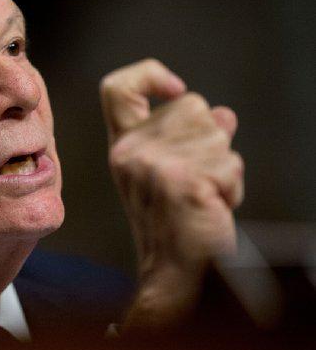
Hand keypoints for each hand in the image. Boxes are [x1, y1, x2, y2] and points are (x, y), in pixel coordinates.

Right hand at [100, 59, 243, 332]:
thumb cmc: (176, 225)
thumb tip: (224, 115)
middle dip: (210, 139)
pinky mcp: (180, 180)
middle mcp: (130, 151)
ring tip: (204, 195)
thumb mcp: (171, 172)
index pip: (117, 89)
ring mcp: (152, 164)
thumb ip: (189, 137)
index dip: (149, 74)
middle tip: (196, 179)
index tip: (175, 88)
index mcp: (122, 146)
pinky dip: (232, 187)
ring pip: (218, 132)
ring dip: (223, 165)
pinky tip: (212, 206)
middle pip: (191, 104)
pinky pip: (230, 164)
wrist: (174, 274)